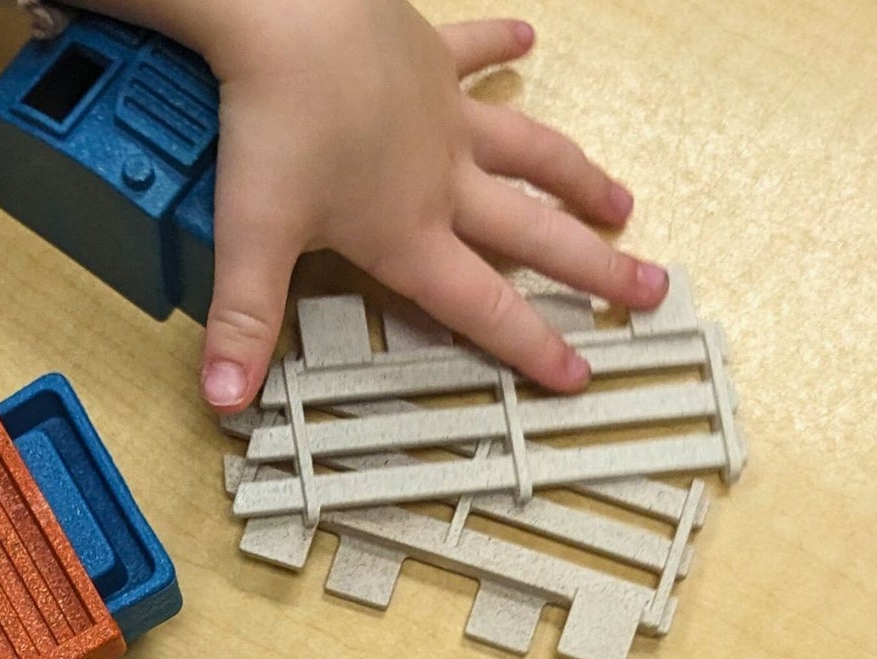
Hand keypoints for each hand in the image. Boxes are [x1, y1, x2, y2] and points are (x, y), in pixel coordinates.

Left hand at [180, 3, 666, 405]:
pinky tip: (529, 41)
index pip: (482, 307)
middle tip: (652, 291)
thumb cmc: (272, 122)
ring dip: (575, 179)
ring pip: (527, 153)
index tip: (580, 374)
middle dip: (594, 271)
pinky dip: (502, 48)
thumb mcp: (251, 236)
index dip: (532, 346)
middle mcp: (443, 178)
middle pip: (533, 235)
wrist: (284, 11)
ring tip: (620, 202)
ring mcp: (442, 112)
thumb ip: (243, 323)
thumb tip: (224, 401)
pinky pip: (475, 51)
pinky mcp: (426, 51)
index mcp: (409, 232)